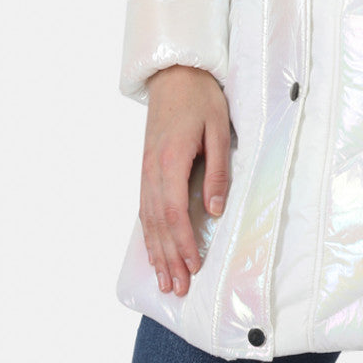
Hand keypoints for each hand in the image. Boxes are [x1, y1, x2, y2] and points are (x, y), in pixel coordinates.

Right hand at [139, 65, 230, 297]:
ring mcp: (146, 170)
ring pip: (148, 220)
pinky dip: (148, 233)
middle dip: (168, 258)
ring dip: (156, 252)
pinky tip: (152, 250)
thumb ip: (217, 171)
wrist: (174, 74)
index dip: (183, 242)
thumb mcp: (218, 129)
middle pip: (158, 223)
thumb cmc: (201, 98)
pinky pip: (144, 208)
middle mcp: (152, 170)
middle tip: (178, 289)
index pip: (174, 212)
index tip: (194, 266)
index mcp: (170, 160)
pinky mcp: (146, 167)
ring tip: (164, 281)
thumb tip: (215, 210)